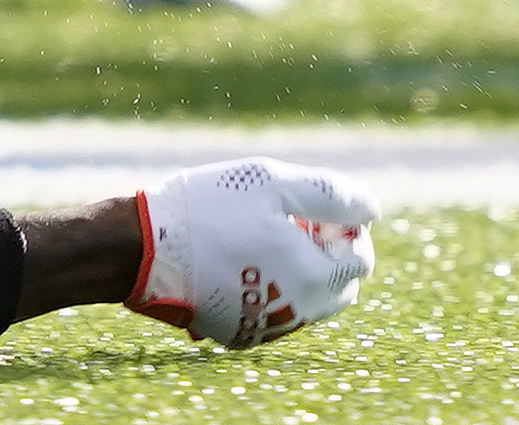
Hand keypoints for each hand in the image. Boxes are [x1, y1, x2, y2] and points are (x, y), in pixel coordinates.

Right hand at [128, 161, 373, 346]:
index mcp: (314, 276)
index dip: (346, 226)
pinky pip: (277, 316)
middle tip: (293, 223)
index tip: (314, 209)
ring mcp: (269, 329)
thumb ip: (331, 194)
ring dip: (304, 272)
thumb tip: (371, 209)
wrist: (146, 249)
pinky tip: (244, 261)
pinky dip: (274, 290)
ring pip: (311, 303)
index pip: (361, 257)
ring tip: (268, 239)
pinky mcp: (242, 335)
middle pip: (341, 286)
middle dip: (329, 253)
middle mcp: (299, 312)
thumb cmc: (212, 207)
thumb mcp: (274, 182)